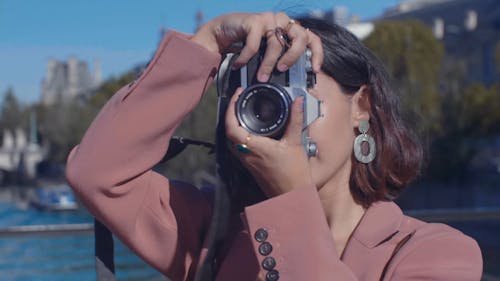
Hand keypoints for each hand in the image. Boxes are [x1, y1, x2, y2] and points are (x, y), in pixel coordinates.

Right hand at [191, 12, 322, 81]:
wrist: (220, 33)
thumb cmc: (245, 45)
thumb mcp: (266, 55)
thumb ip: (278, 60)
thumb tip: (291, 82)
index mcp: (290, 31)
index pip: (312, 38)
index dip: (318, 54)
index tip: (315, 70)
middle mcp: (283, 22)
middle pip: (300, 38)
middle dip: (292, 57)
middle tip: (281, 69)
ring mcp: (270, 19)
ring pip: (277, 43)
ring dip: (268, 63)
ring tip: (261, 76)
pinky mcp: (255, 20)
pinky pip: (255, 44)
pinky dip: (246, 57)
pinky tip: (240, 64)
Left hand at [225, 88, 314, 197]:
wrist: (293, 196)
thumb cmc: (294, 173)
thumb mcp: (296, 142)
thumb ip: (295, 119)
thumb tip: (297, 100)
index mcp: (253, 147)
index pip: (231, 126)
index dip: (230, 108)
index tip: (237, 95)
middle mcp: (245, 154)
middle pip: (229, 131)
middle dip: (231, 114)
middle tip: (239, 101)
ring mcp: (246, 162)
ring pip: (232, 140)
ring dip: (234, 125)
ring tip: (243, 112)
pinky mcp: (250, 166)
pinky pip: (239, 147)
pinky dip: (240, 135)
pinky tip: (251, 130)